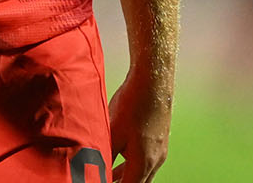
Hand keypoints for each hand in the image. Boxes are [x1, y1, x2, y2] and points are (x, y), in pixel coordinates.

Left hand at [106, 65, 171, 182]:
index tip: (99, 181)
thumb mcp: (112, 134)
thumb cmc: (132, 105)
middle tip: (102, 180)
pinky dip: (130, 165)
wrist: (153, 79)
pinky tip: (117, 158)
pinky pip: (145, 161)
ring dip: (124, 177)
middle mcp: (156, 160)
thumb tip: (93, 170)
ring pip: (141, 173)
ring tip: (107, 177)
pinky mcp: (159, 139)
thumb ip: (103, 157)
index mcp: (144, 163)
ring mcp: (160, 150)